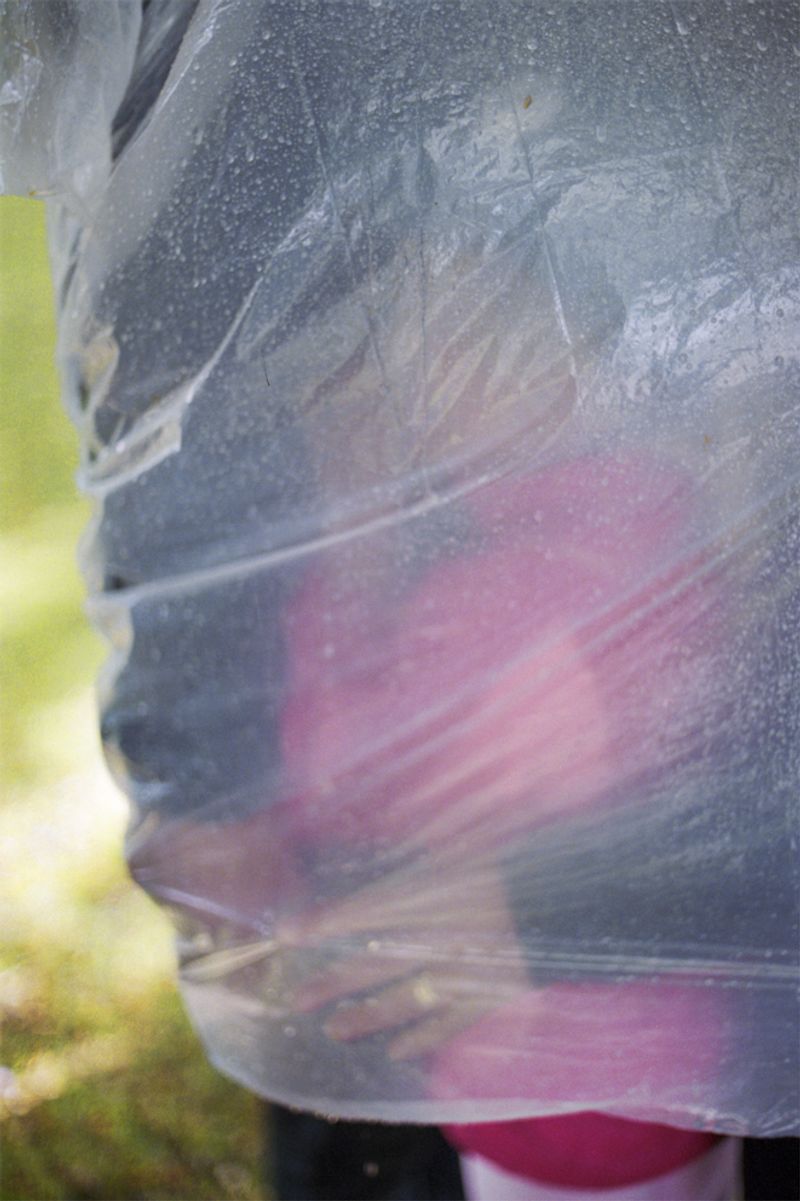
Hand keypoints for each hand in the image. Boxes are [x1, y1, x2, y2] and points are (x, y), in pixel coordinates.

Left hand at [283, 851, 528, 1060]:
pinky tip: (397, 1050)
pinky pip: (446, 1024)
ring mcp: (458, 972)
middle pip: (370, 963)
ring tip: (333, 1031)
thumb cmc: (514, 859)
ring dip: (365, 1017)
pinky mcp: (486, 996)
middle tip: (295, 1000)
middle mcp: (433, 938)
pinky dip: (421, 1037)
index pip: (359, 912)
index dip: (320, 924)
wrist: (565, 899)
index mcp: (426, 895)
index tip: (283, 936)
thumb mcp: (461, 845)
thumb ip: (420, 858)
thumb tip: (377, 849)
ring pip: (400, 1000)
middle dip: (330, 981)